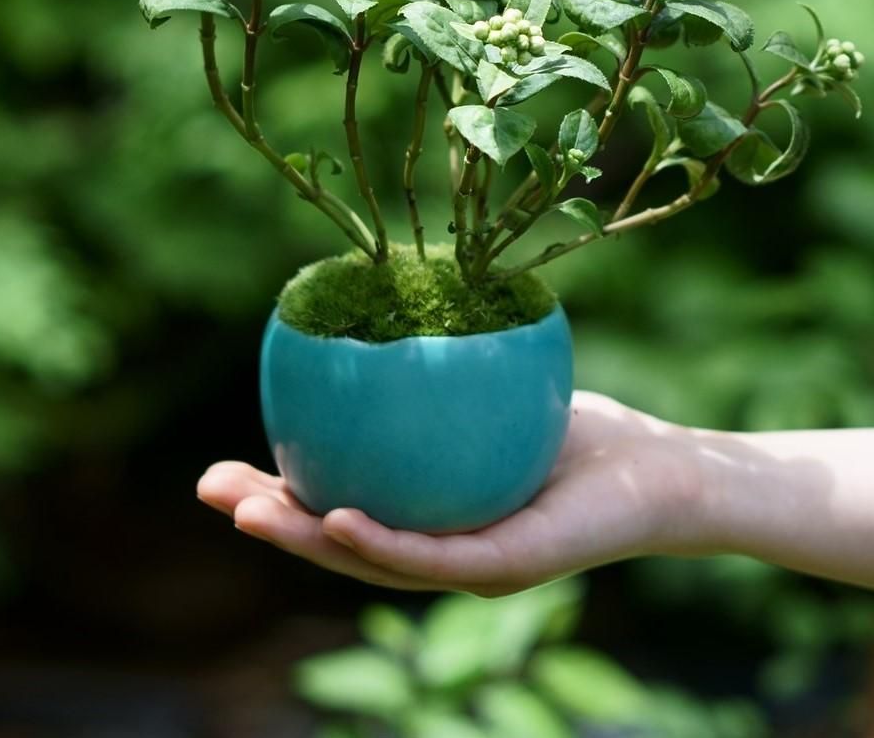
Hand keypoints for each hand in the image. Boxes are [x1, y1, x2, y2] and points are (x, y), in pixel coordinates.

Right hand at [197, 391, 709, 596]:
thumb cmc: (573, 428)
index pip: (338, 506)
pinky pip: (434, 559)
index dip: (277, 493)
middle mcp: (439, 552)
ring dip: (304, 541)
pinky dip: (379, 544)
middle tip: (209, 490)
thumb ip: (433, 368)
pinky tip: (336, 518)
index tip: (224, 463)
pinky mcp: (508, 570)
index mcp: (426, 515)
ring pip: (371, 564)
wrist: (663, 471)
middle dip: (269, 523)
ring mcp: (470, 569)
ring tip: (249, 512)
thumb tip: (374, 303)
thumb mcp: (488, 386)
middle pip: (337, 544)